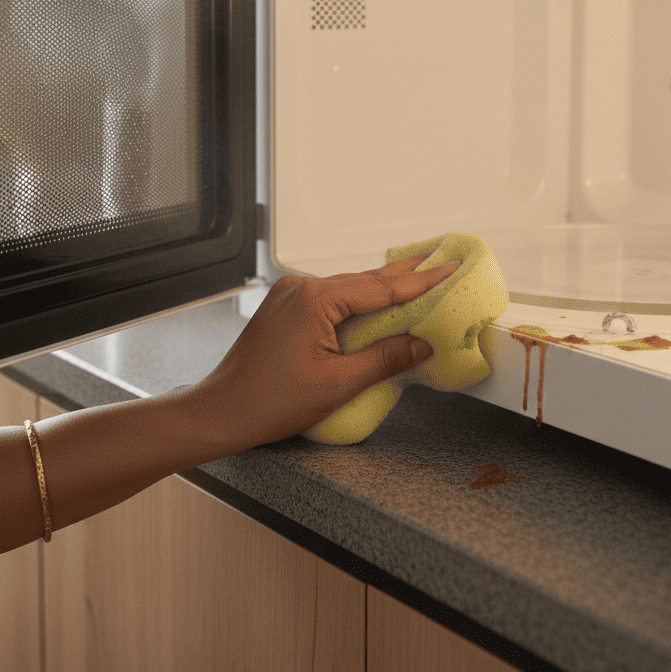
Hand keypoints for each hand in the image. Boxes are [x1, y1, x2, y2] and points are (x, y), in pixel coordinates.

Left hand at [184, 254, 459, 455]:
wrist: (221, 412)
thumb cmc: (269, 401)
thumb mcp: (337, 384)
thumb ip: (384, 359)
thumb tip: (422, 344)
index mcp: (316, 299)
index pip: (381, 288)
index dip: (421, 281)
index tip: (449, 267)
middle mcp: (301, 288)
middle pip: (365, 281)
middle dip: (405, 274)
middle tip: (441, 260)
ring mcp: (290, 296)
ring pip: (348, 289)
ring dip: (382, 288)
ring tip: (417, 277)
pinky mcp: (285, 309)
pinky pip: (331, 298)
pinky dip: (358, 301)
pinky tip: (375, 302)